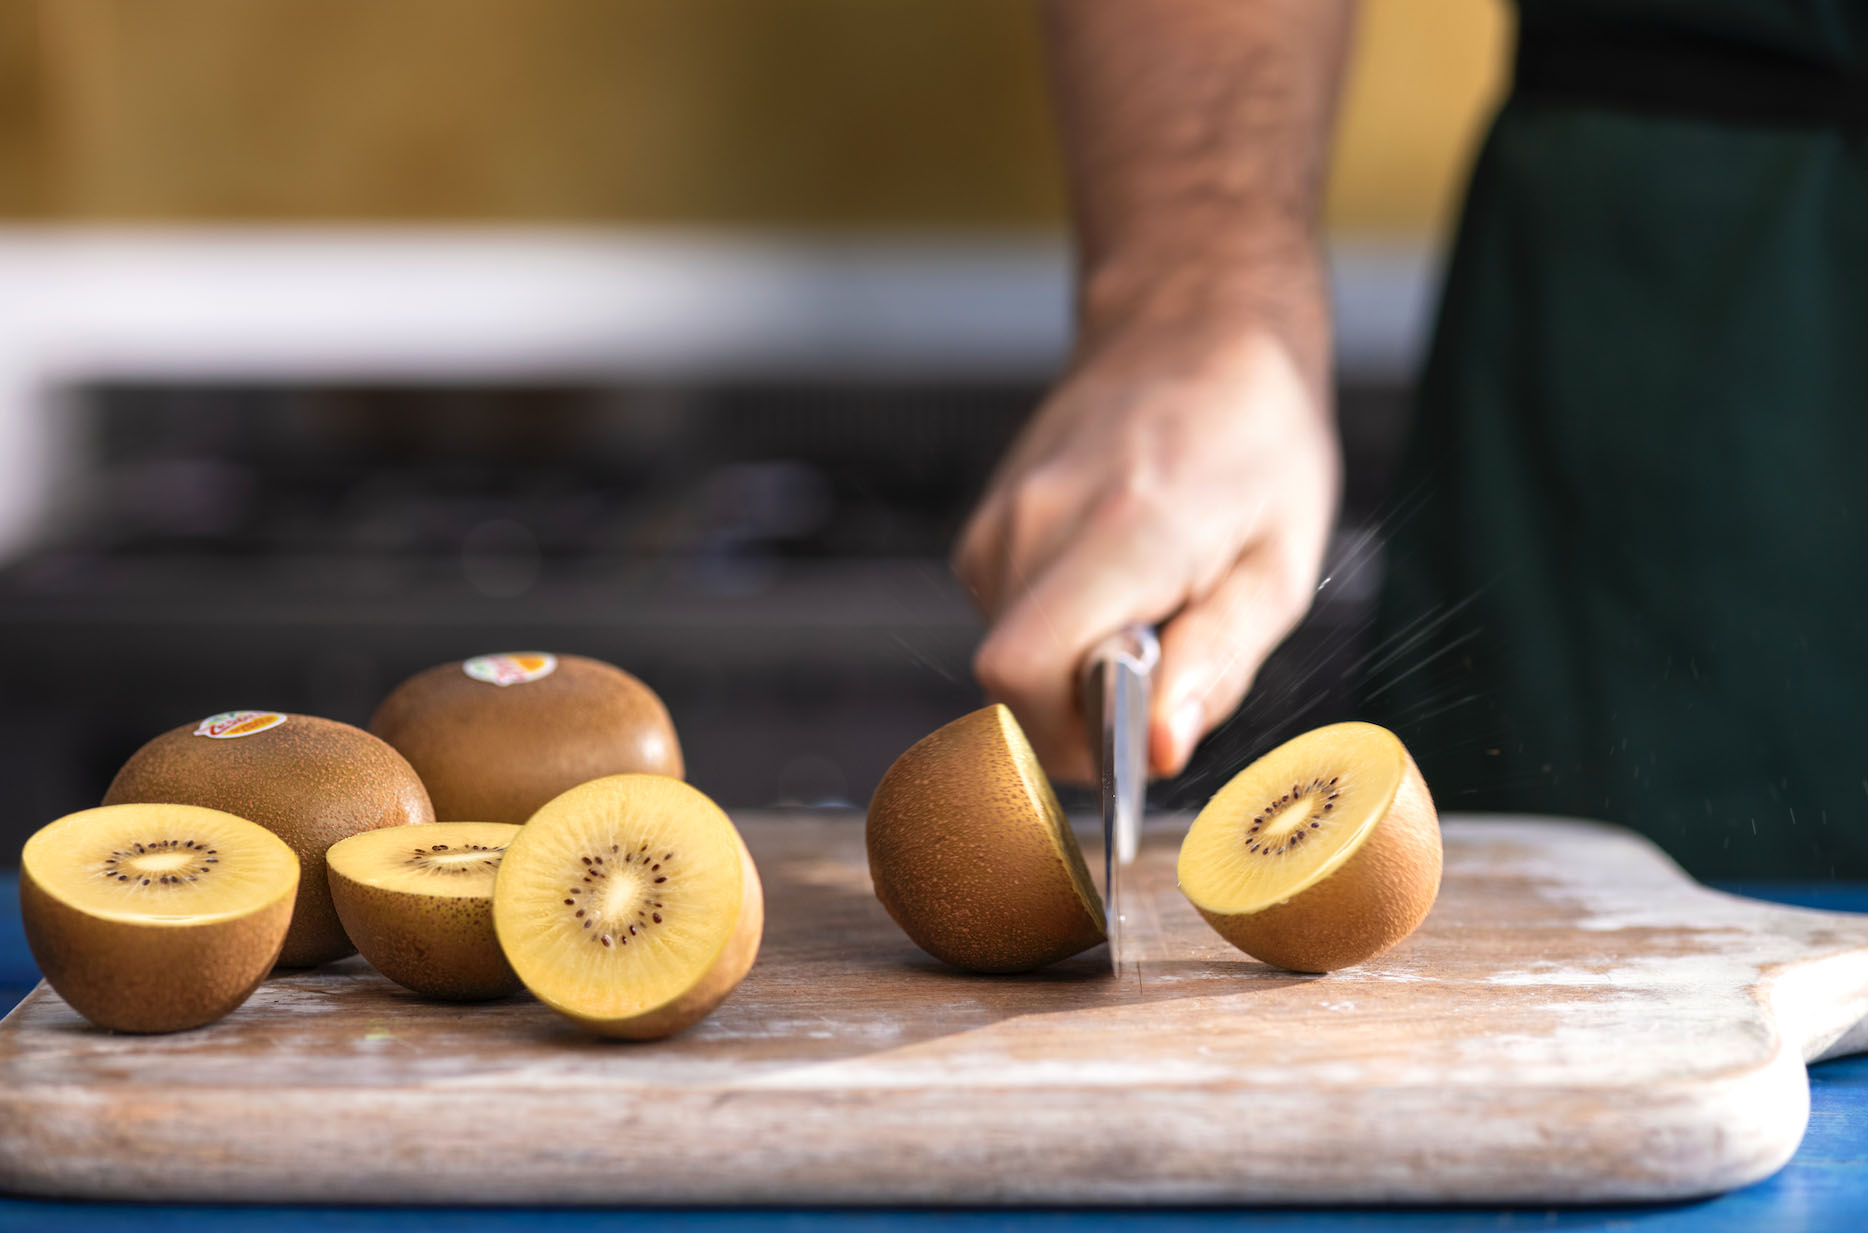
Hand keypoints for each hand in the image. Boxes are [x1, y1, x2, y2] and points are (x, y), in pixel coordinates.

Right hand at [953, 299, 1338, 784]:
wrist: (1192, 327)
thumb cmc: (1255, 441)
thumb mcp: (1280, 565)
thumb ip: (1217, 664)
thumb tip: (1162, 751)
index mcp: (1122, 529)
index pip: (1022, 676)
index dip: (1075, 737)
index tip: (1145, 731)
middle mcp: (1037, 520)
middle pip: (1013, 684)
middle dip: (1089, 711)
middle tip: (1169, 659)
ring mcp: (999, 517)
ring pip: (1011, 658)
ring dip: (1078, 665)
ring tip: (1150, 603)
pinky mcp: (986, 525)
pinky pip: (1009, 621)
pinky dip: (1061, 630)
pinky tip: (1116, 580)